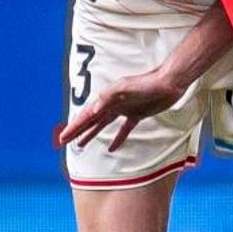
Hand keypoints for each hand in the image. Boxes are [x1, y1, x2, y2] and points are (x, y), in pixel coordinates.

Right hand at [57, 68, 187, 151]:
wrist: (169, 83)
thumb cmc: (148, 83)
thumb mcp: (126, 87)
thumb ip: (109, 96)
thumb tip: (94, 109)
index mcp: (107, 98)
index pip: (86, 115)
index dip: (74, 127)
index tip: (63, 138)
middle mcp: (113, 104)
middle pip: (91, 120)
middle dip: (77, 131)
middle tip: (64, 142)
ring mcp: (124, 109)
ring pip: (103, 124)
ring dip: (91, 134)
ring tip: (81, 145)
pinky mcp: (137, 114)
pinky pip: (123, 130)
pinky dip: (117, 139)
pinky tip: (111, 148)